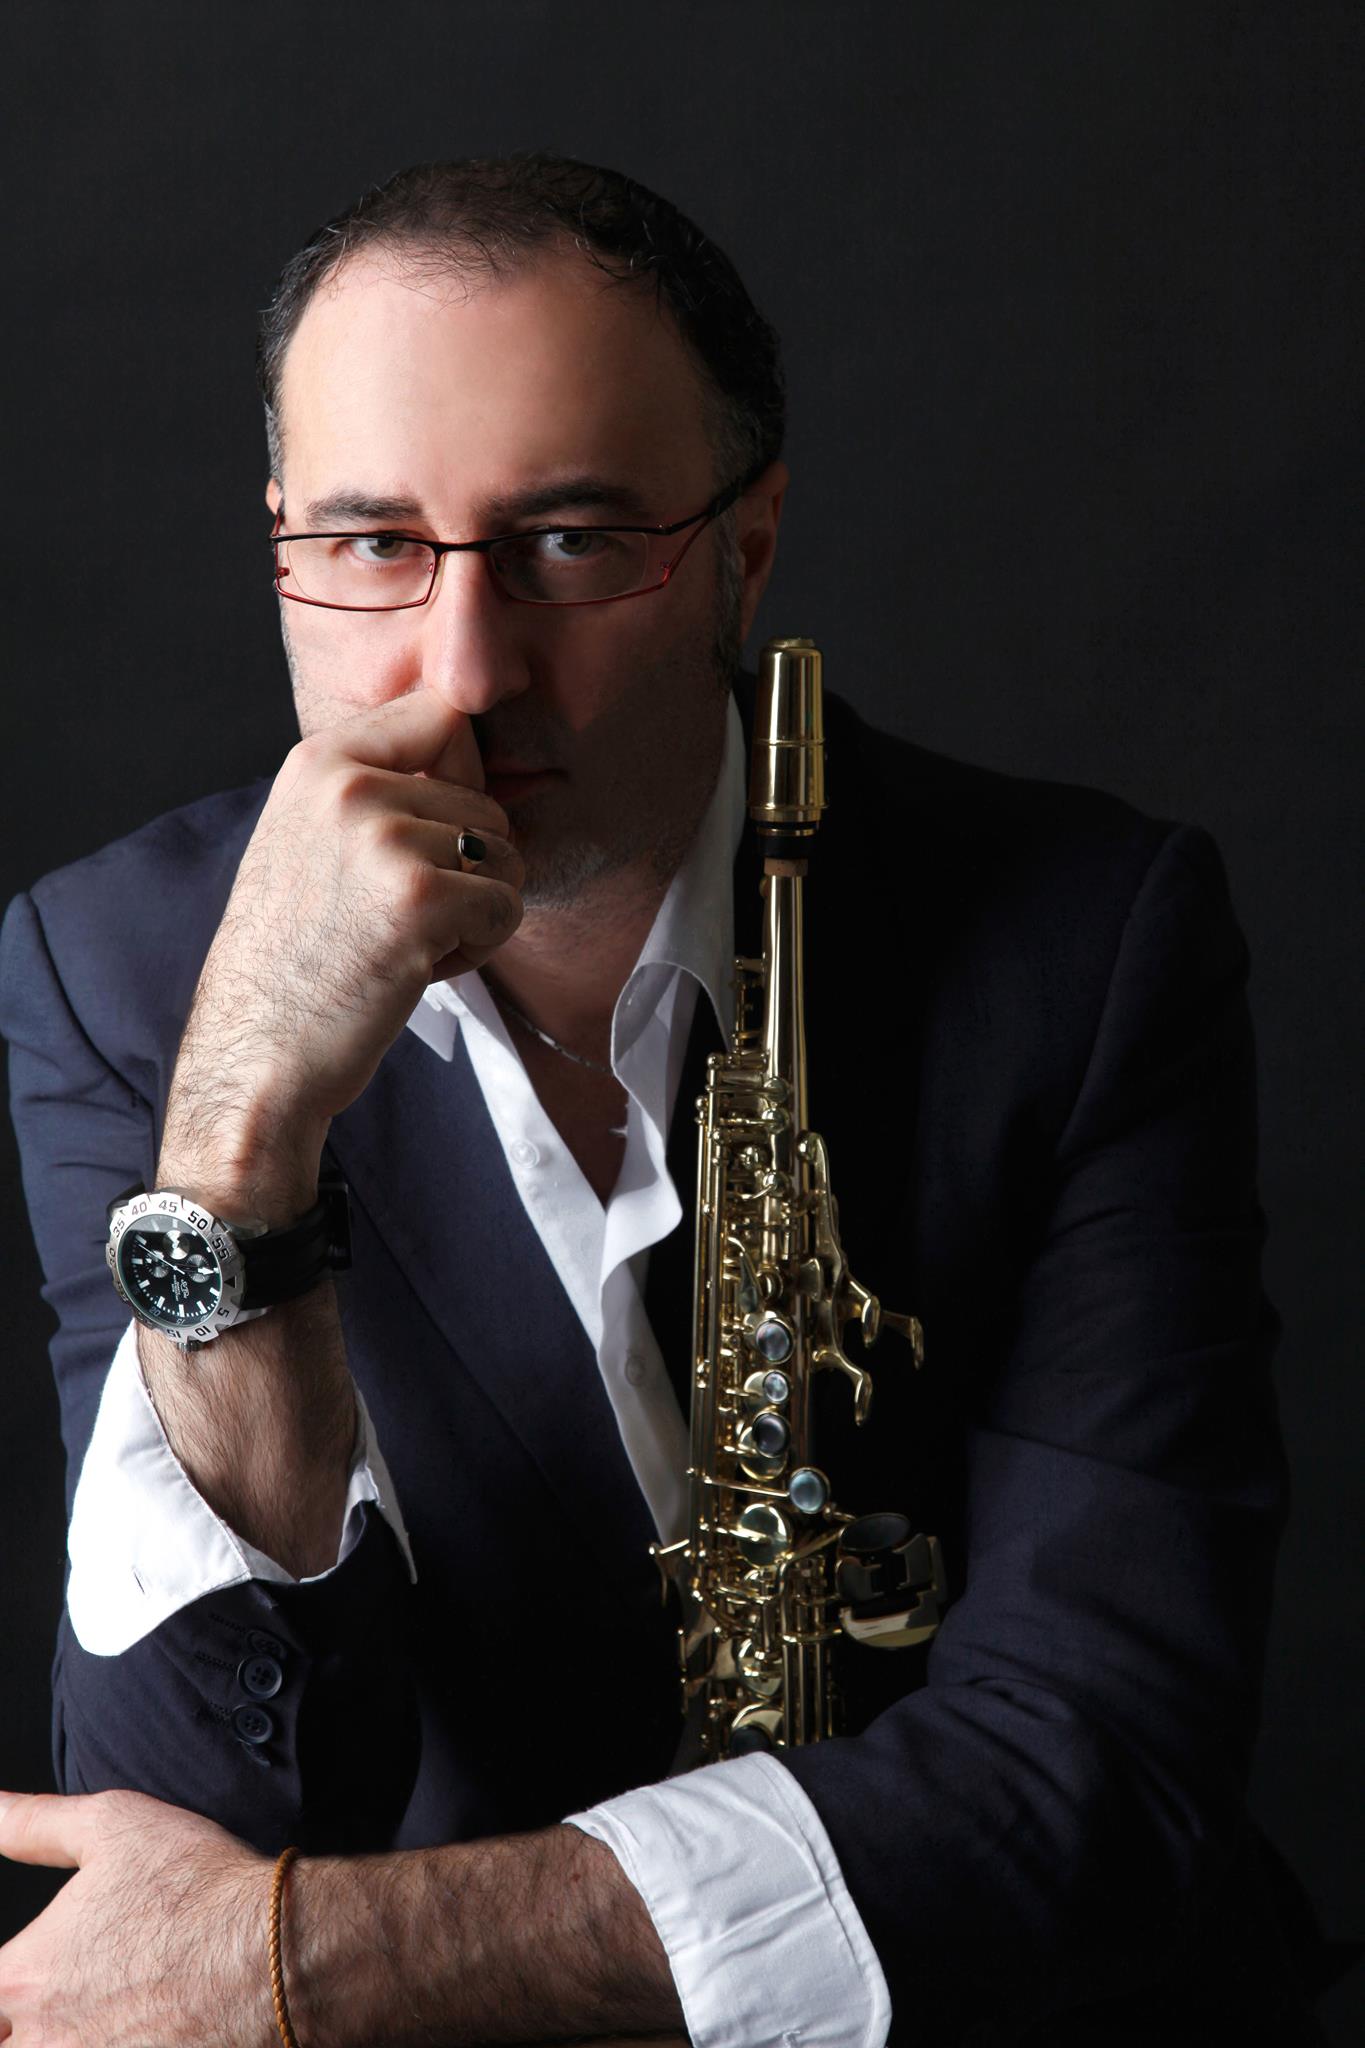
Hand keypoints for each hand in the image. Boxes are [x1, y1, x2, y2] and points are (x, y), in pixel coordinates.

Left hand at [0, 1788, 272, 2047]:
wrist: (271, 1951)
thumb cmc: (196, 1887)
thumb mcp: (112, 1825)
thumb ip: (35, 1825)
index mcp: (24, 1975)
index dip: (4, 1991)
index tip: (24, 1985)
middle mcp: (42, 2038)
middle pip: (5, 2041)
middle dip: (19, 2026)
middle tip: (57, 2008)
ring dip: (55, 2043)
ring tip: (102, 2022)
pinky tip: (136, 2036)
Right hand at [164, 689, 524, 1185]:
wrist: (257, 1050)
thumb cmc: (295, 957)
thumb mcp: (309, 836)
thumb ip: (375, 786)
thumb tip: (465, 740)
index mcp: (321, 759)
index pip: (443, 713)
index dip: (462, 775)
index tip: (436, 832)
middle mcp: (351, 784)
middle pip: (487, 800)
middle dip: (468, 866)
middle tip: (400, 916)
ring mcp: (386, 839)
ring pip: (505, 855)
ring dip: (476, 910)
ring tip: (406, 941)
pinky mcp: (422, 899)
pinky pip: (507, 906)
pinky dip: (480, 946)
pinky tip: (420, 967)